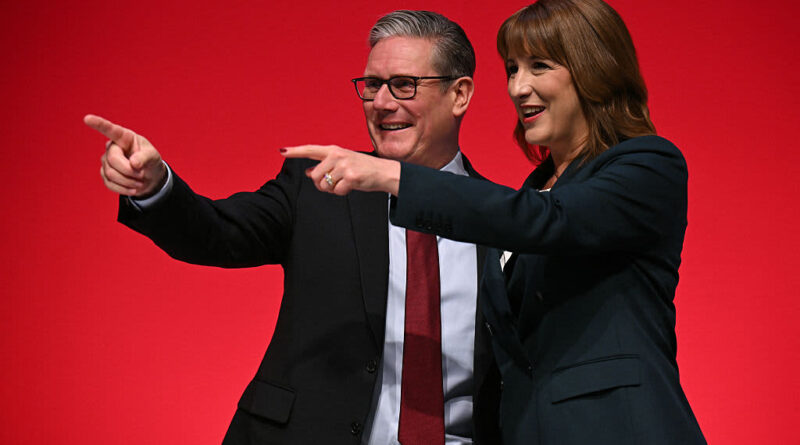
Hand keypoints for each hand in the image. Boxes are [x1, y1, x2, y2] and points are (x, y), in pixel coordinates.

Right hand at [84, 114, 166, 196]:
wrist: (149, 178)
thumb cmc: (150, 162)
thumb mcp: (153, 157)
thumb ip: (145, 158)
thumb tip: (134, 163)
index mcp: (124, 137)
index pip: (110, 130)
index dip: (99, 124)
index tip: (87, 118)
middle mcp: (112, 147)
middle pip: (113, 159)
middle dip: (129, 170)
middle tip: (142, 175)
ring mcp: (106, 161)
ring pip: (111, 174)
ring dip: (128, 181)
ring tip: (140, 181)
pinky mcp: (104, 174)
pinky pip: (110, 184)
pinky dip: (124, 189)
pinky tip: (133, 188)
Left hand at [281, 145, 400, 195]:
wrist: (383, 172)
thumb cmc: (362, 168)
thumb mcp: (342, 163)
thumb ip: (324, 166)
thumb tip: (308, 172)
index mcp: (333, 150)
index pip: (310, 150)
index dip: (295, 151)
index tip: (282, 151)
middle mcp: (337, 155)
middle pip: (315, 176)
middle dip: (322, 184)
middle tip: (335, 183)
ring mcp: (344, 165)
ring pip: (325, 185)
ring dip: (332, 189)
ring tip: (345, 183)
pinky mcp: (351, 176)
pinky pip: (336, 191)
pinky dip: (342, 192)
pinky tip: (352, 186)